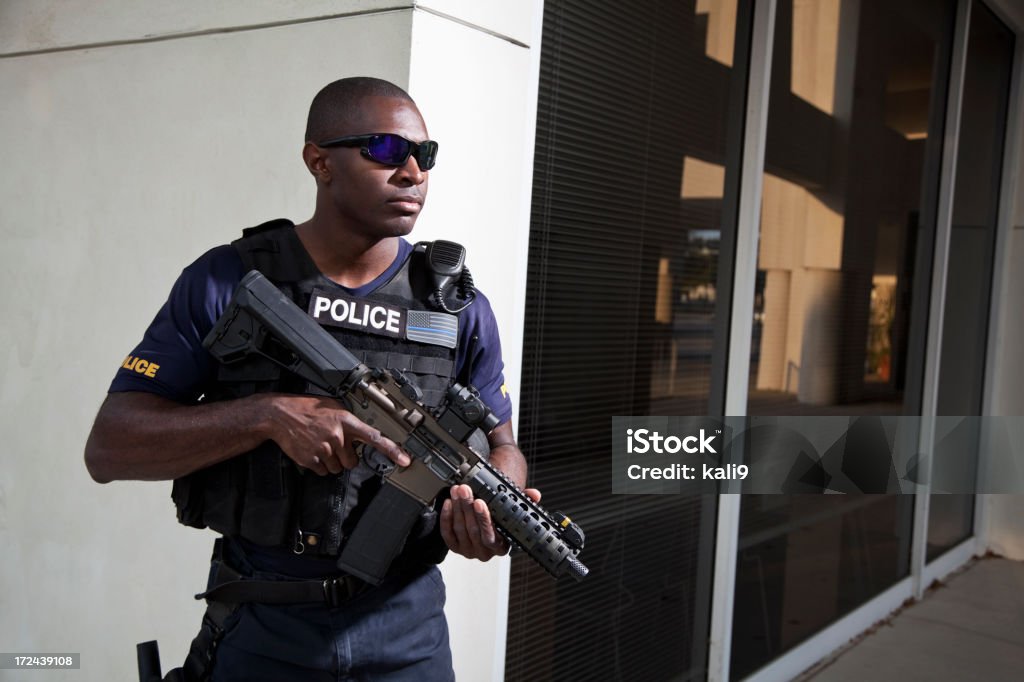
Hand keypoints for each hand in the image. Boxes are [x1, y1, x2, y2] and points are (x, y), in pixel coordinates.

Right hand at [262, 394, 408, 474]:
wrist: (279, 415)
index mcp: (345, 420)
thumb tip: (364, 433)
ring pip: (338, 468)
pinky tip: (312, 450)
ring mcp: (324, 449)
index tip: (404, 459)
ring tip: (320, 445)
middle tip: (335, 445)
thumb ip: (350, 420)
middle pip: (353, 461)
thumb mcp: (333, 406)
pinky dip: (319, 465)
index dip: (392, 449)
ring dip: (332, 461)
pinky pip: (324, 472)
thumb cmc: (307, 409)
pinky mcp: (311, 460)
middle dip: (346, 457)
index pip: (374, 436)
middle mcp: (337, 435)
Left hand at [440, 484, 541, 560]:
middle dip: (467, 507)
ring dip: (457, 508)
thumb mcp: (513, 510)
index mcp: (500, 547)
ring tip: (457, 491)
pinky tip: (448, 503)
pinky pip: (448, 534)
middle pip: (473, 530)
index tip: (480, 502)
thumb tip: (535, 495)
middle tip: (464, 490)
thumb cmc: (500, 517)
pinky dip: (447, 517)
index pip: (491, 537)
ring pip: (460, 529)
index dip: (484, 519)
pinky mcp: (455, 547)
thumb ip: (525, 501)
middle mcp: (484, 552)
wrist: (488, 521)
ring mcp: (468, 551)